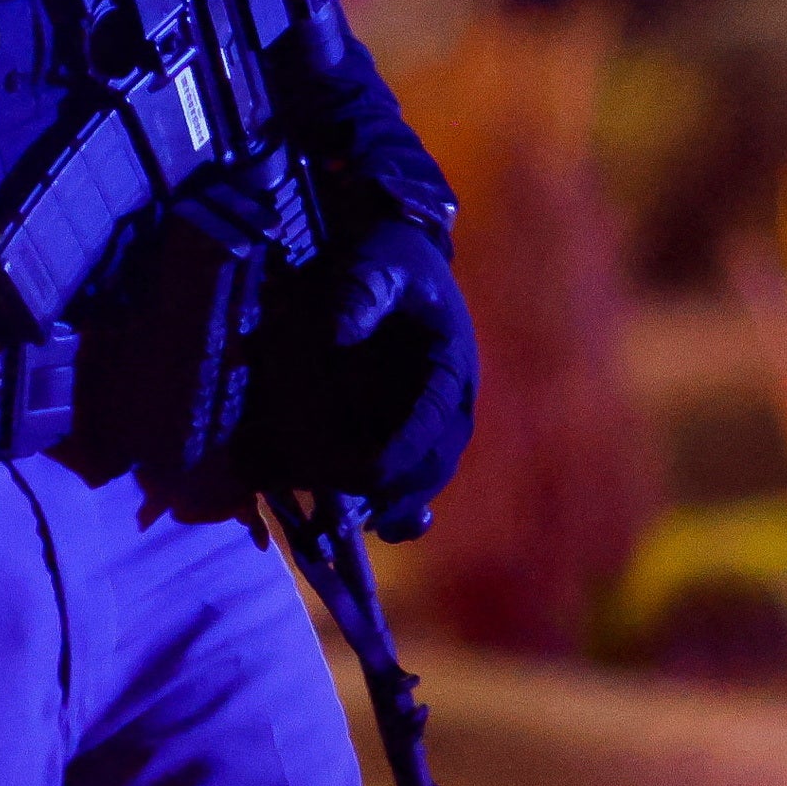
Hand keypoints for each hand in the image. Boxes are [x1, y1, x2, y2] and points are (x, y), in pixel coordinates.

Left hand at [249, 211, 475, 529]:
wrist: (391, 258)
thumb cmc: (387, 260)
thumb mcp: (374, 263)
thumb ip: (360, 294)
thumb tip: (336, 336)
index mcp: (450, 366)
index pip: (433, 418)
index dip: (404, 448)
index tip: (370, 470)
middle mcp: (449, 406)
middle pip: (429, 464)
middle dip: (387, 485)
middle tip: (338, 496)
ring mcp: (430, 425)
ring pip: (419, 482)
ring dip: (386, 503)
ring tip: (348, 522)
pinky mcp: (407, 434)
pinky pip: (408, 482)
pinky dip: (392, 507)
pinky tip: (371, 528)